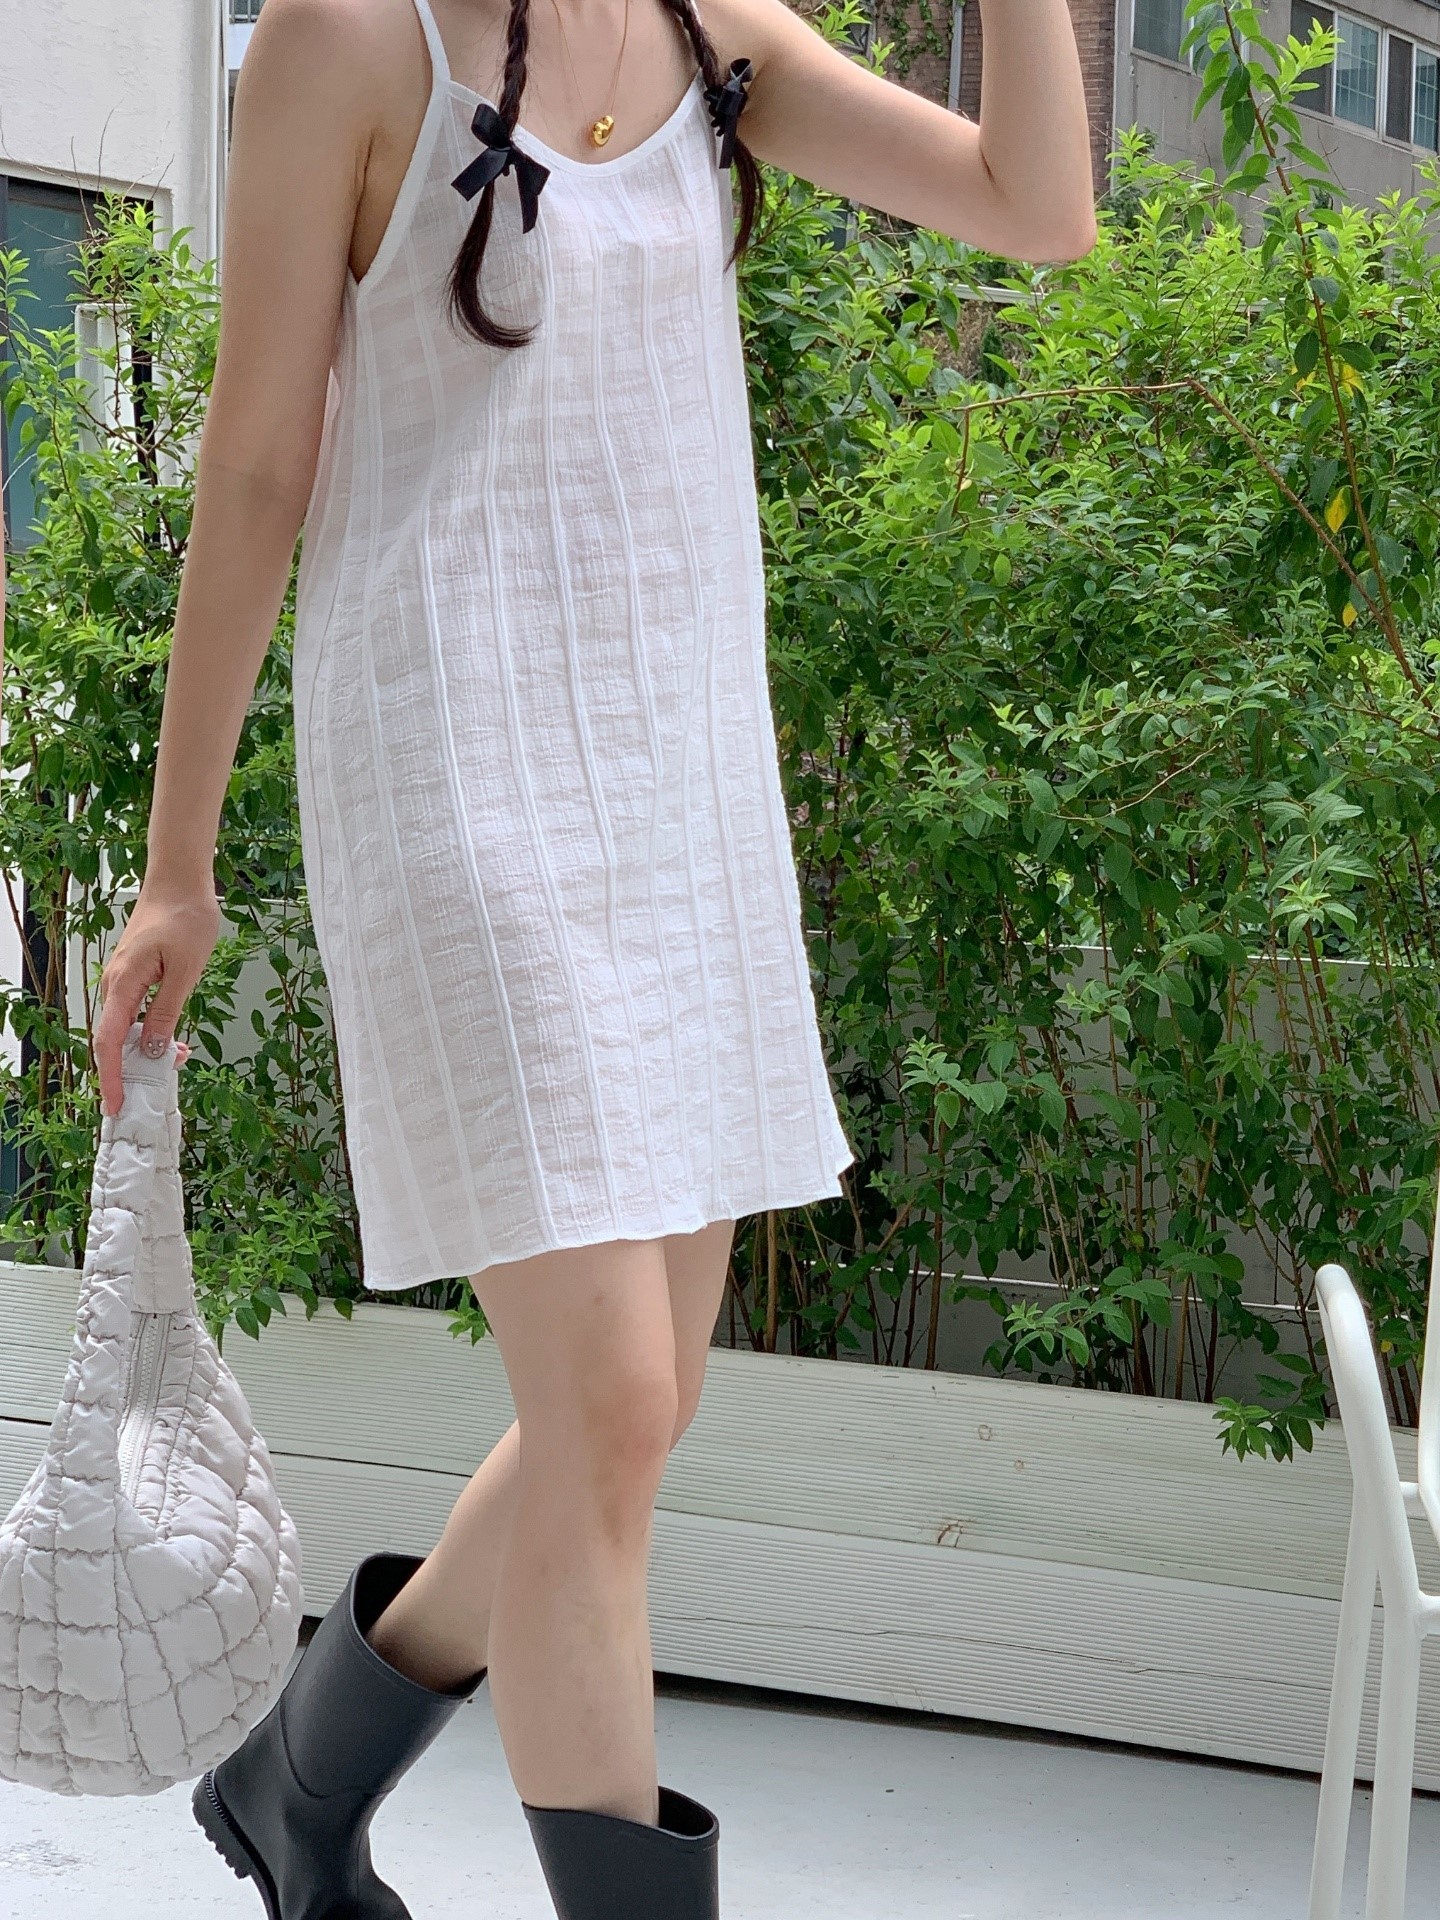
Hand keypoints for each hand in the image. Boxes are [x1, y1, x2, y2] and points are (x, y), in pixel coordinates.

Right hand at [95, 880, 220, 1115]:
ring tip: (175, 1063)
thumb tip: (154, 1050)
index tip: (116, 1104)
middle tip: (150, 1095)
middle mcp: (115, 985)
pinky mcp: (133, 977)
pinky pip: (133, 1015)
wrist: (179, 882)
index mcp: (123, 984)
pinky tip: (172, 1042)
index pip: (109, 1041)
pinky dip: (148, 1034)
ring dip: (144, 1053)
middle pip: (112, 1041)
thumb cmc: (185, 918)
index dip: (111, 1077)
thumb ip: (167, 1012)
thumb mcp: (185, 971)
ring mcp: (121, 981)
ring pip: (124, 1029)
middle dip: (128, 1072)